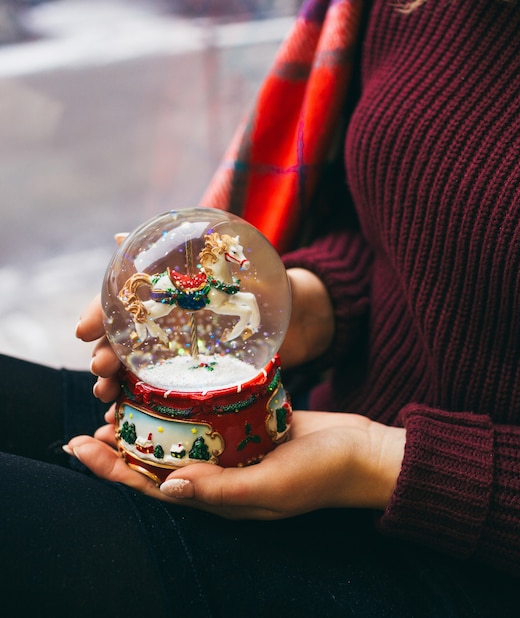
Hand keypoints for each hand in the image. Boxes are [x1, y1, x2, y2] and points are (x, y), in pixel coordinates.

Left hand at [64, 411, 405, 518]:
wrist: (363, 451)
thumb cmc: (325, 473)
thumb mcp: (276, 486)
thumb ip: (225, 490)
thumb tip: (169, 487)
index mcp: (222, 498)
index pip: (154, 488)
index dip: (113, 471)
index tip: (80, 446)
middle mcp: (223, 476)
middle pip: (160, 463)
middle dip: (121, 448)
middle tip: (91, 422)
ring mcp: (237, 451)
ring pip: (181, 440)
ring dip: (150, 425)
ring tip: (121, 403)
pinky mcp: (251, 427)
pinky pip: (210, 419)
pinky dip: (186, 407)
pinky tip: (171, 388)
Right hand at [76, 266, 332, 401]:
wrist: (303, 318)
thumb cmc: (269, 285)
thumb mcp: (233, 266)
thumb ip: (186, 256)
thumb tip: (120, 236)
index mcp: (171, 295)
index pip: (123, 303)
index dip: (99, 315)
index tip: (84, 331)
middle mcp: (170, 325)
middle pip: (124, 340)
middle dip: (105, 353)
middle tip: (101, 368)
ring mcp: (182, 355)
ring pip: (136, 369)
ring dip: (115, 382)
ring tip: (106, 395)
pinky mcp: (199, 380)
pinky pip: (163, 394)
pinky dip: (141, 405)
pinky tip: (125, 416)